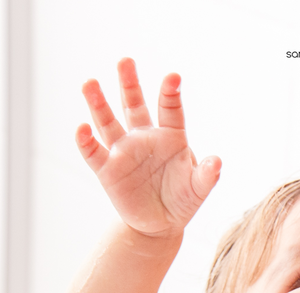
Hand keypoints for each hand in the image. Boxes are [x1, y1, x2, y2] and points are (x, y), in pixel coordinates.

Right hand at [77, 58, 219, 238]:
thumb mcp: (198, 189)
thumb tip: (217, 163)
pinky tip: (82, 128)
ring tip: (90, 83)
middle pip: (134, 105)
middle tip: (125, 61)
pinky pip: (94, 152)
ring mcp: (123, 151)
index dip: (170, 93)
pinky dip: (86, 141)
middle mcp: (144, 137)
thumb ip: (207, 175)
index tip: (174, 77)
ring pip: (108, 121)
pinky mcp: (107, 169)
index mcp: (171, 136)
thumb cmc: (182, 200)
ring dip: (98, 103)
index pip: (170, 110)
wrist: (159, 225)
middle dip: (129, 83)